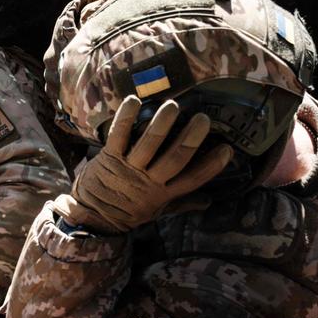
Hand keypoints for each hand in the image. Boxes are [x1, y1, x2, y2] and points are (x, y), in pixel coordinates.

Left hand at [53, 95, 232, 232]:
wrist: (91, 216)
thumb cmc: (126, 211)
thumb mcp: (156, 211)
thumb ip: (181, 203)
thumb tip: (208, 201)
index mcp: (163, 193)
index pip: (192, 179)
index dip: (211, 165)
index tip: (226, 149)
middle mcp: (148, 181)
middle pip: (175, 158)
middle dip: (190, 138)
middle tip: (203, 119)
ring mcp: (128, 168)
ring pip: (149, 144)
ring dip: (162, 124)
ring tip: (173, 107)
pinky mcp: (108, 158)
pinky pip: (119, 134)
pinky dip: (125, 117)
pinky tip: (134, 100)